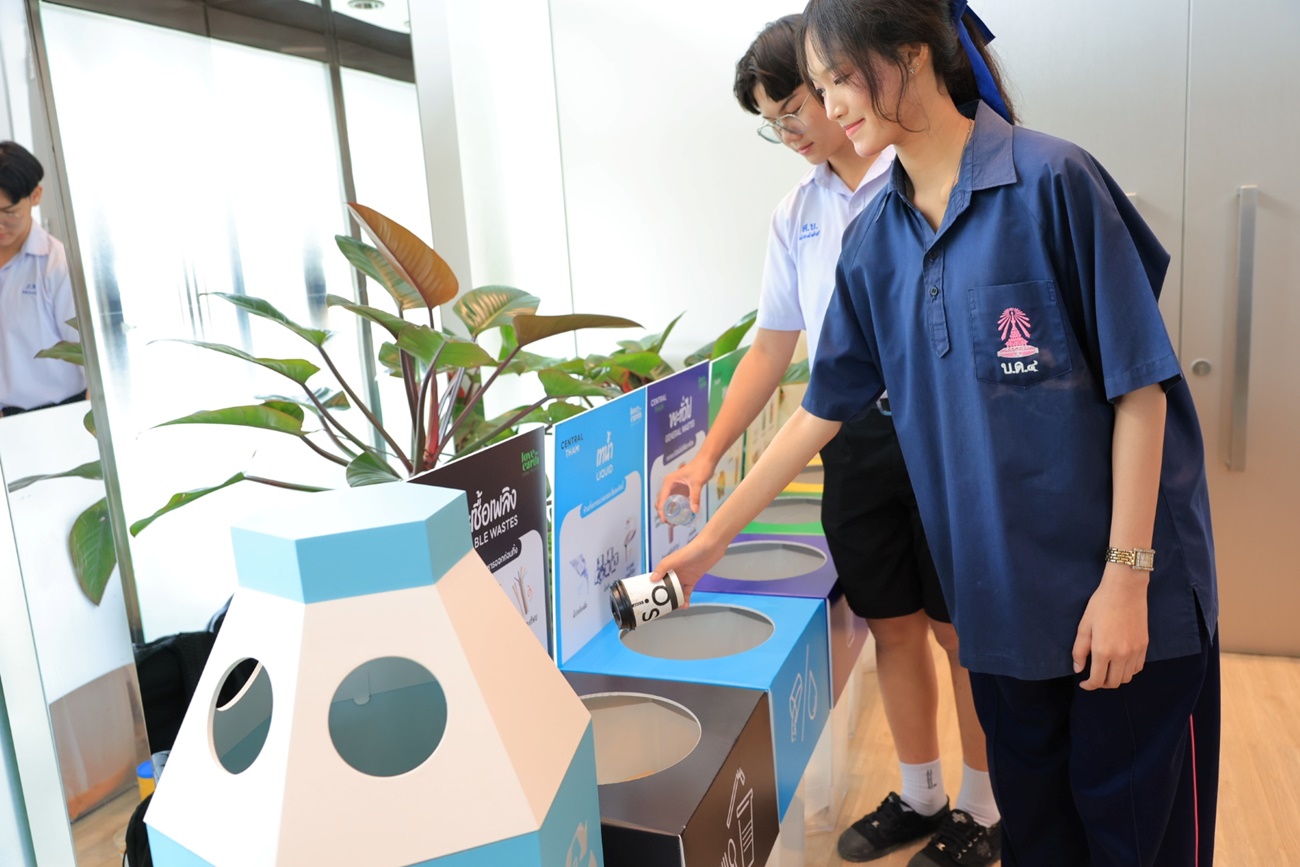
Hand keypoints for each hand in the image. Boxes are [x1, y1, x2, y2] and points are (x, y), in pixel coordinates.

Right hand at [652, 530, 728, 605]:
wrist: (711, 547)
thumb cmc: (693, 549)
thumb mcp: (676, 558)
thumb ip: (663, 567)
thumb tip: (652, 579)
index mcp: (667, 566)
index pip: (657, 578)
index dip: (652, 588)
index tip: (649, 598)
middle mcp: (674, 572)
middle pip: (666, 587)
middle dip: (663, 597)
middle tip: (662, 607)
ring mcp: (683, 577)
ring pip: (676, 591)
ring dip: (675, 600)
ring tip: (674, 608)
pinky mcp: (693, 580)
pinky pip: (687, 592)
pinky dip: (685, 599)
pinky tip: (684, 606)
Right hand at [655, 454, 715, 521]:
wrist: (706, 460)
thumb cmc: (700, 467)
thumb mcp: (697, 483)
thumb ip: (695, 497)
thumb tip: (694, 511)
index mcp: (669, 482)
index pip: (661, 499)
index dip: (661, 511)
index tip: (665, 521)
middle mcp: (669, 485)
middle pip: (661, 501)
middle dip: (663, 513)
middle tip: (669, 523)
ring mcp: (674, 488)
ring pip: (667, 502)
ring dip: (668, 512)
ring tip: (674, 522)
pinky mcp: (680, 490)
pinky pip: (675, 501)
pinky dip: (675, 509)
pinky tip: (680, 516)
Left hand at [1072, 564, 1149, 689]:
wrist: (1125, 590)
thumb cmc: (1100, 605)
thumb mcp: (1084, 626)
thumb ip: (1079, 650)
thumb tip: (1078, 669)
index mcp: (1103, 651)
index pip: (1097, 680)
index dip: (1089, 686)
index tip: (1083, 683)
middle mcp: (1121, 655)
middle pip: (1114, 683)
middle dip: (1101, 684)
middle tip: (1094, 677)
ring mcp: (1135, 651)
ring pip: (1127, 677)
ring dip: (1115, 678)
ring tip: (1106, 670)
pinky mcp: (1144, 646)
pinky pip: (1137, 668)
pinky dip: (1128, 670)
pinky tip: (1120, 663)